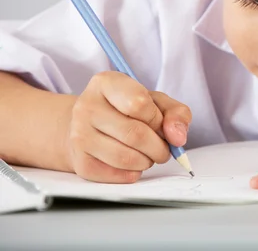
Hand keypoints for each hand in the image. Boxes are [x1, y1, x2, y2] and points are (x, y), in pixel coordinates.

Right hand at [67, 71, 191, 182]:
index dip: (158, 119)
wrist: (93, 126)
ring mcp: (79, 135)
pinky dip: (133, 173)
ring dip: (147, 161)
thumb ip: (176, 113)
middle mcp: (87, 106)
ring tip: (148, 155)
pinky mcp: (80, 161)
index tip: (160, 124)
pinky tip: (133, 163)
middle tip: (163, 148)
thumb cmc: (129, 110)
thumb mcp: (157, 101)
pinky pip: (116, 175)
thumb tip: (178, 138)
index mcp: (106, 83)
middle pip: (135, 134)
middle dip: (159, 147)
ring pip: (125, 158)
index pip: (139, 103)